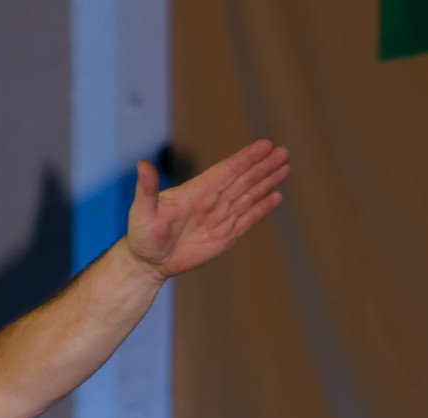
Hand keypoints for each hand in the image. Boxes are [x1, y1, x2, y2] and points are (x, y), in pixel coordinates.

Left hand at [126, 138, 289, 279]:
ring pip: (248, 195)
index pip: (227, 170)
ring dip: (267, 182)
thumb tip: (143, 165)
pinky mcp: (224, 235)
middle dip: (263, 166)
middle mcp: (212, 200)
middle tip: (283, 152)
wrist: (148, 262)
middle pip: (243, 179)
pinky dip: (261, 209)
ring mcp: (219, 217)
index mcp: (197, 191)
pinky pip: (247, 219)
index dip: (246, 158)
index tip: (264, 145)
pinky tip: (276, 197)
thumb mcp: (142, 211)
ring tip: (285, 167)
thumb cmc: (142, 235)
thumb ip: (147, 189)